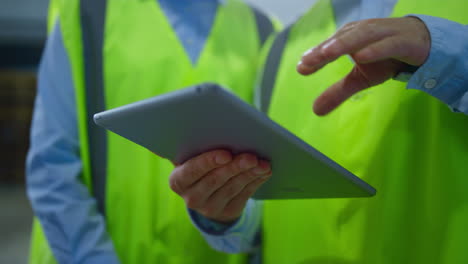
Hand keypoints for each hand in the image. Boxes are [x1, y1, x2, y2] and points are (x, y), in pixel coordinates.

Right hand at [169, 150, 270, 223]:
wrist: (205, 192)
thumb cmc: (199, 163)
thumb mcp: (193, 156)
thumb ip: (197, 145)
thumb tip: (218, 130)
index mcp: (178, 180)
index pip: (192, 171)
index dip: (209, 162)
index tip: (226, 154)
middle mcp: (191, 197)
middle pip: (215, 180)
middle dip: (235, 167)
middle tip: (250, 157)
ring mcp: (210, 208)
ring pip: (232, 188)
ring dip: (249, 174)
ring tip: (262, 163)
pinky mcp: (228, 212)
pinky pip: (244, 195)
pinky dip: (256, 181)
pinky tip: (264, 171)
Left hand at [297, 17, 430, 115]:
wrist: (423, 42)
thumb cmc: (385, 57)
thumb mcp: (360, 78)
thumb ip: (338, 92)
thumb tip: (315, 111)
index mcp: (349, 38)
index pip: (329, 47)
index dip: (315, 57)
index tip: (301, 68)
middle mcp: (363, 32)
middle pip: (341, 40)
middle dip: (324, 50)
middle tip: (308, 61)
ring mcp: (383, 34)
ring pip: (361, 37)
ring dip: (343, 44)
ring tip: (327, 54)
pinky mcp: (403, 41)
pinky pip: (388, 44)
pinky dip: (375, 49)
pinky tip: (362, 56)